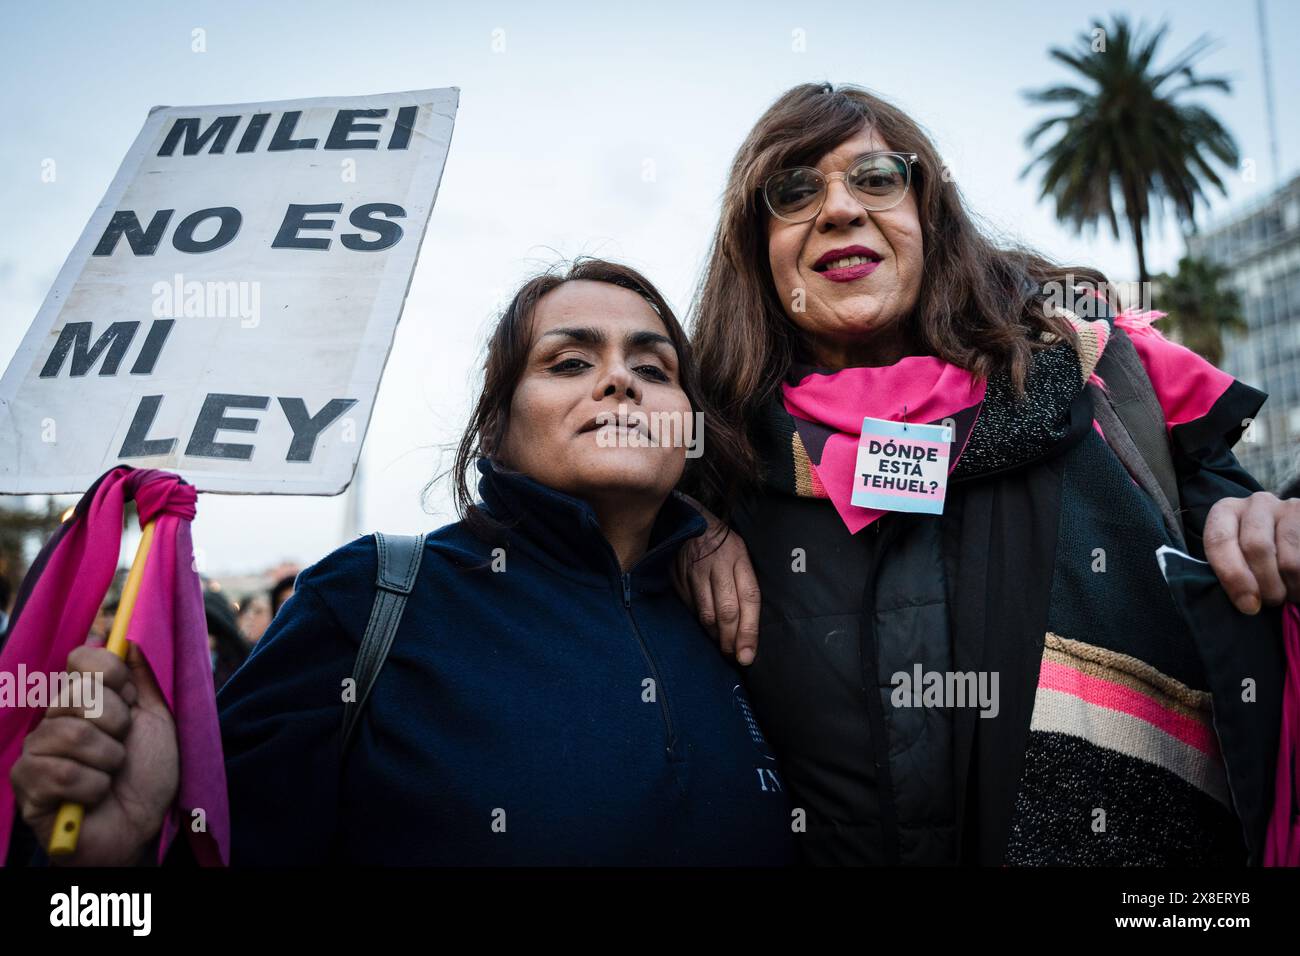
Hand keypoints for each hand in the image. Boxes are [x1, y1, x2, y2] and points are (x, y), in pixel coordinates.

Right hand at [10, 641, 178, 865]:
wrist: (140, 827)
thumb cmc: (148, 776)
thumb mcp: (158, 721)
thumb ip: (144, 681)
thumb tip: (129, 641)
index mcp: (84, 699)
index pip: (81, 657)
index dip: (110, 672)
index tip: (129, 696)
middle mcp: (54, 718)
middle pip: (80, 693)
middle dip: (118, 723)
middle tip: (123, 746)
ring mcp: (36, 750)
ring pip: (73, 734)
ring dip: (109, 759)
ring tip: (111, 773)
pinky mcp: (27, 784)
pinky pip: (63, 773)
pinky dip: (94, 787)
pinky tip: (94, 796)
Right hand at [673, 497, 760, 663]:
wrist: (688, 520)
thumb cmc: (723, 543)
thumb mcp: (742, 555)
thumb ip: (747, 584)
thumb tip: (751, 624)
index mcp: (738, 558)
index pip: (749, 599)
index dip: (749, 631)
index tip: (748, 655)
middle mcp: (717, 566)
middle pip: (726, 612)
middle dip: (731, 640)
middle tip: (735, 656)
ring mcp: (694, 573)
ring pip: (706, 615)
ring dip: (715, 635)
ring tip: (722, 645)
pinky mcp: (677, 578)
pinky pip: (690, 608)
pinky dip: (699, 622)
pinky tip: (706, 626)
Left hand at [1203, 491, 1299, 614]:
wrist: (1290, 533)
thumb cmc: (1254, 555)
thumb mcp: (1235, 557)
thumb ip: (1231, 573)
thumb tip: (1246, 603)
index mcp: (1226, 511)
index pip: (1219, 540)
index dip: (1233, 576)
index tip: (1248, 605)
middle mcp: (1256, 503)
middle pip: (1256, 548)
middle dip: (1265, 586)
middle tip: (1271, 601)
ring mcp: (1288, 507)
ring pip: (1290, 561)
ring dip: (1291, 587)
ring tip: (1289, 592)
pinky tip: (1299, 584)